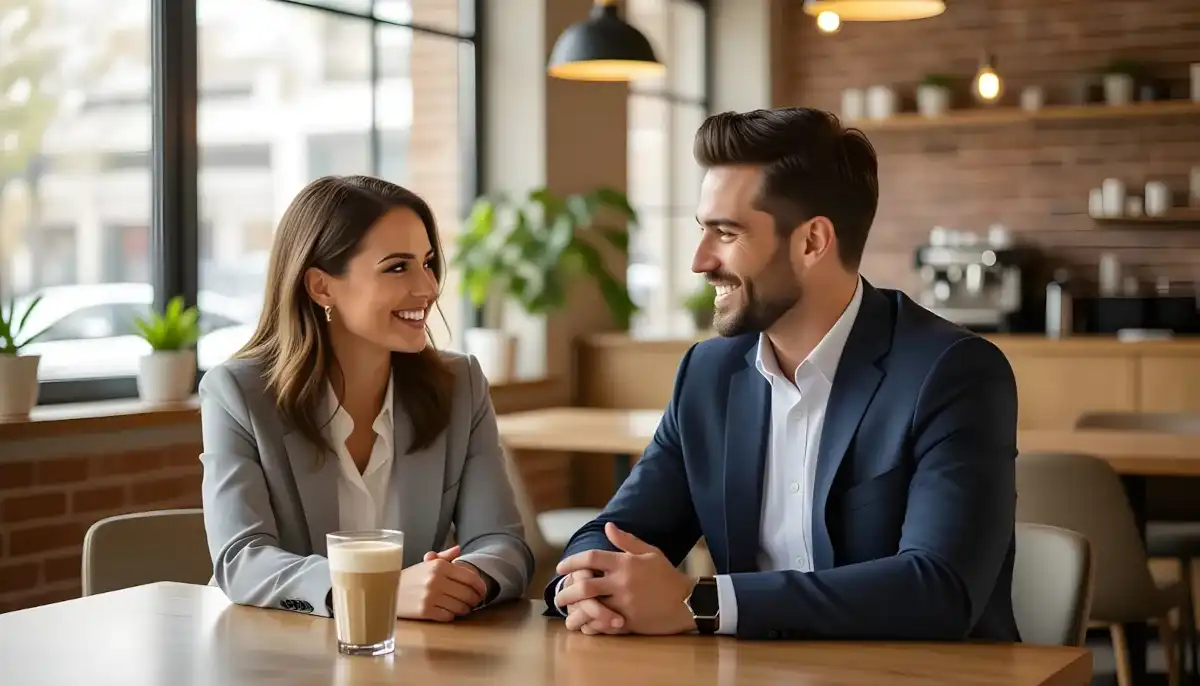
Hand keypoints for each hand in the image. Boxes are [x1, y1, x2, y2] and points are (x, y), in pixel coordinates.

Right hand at [396, 545, 488, 621]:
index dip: (480, 586)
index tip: (483, 592)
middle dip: (475, 600)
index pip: (470, 577)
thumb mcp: (426, 564)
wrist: (387, 591)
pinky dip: (452, 615)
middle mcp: (436, 580)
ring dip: (465, 609)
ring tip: (464, 608)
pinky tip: (450, 612)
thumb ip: (445, 556)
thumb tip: (459, 549)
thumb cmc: (410, 578)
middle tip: (475, 602)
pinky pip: (448, 616)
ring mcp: (430, 597)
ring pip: (460, 607)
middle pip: (467, 594)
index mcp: (439, 566)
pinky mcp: (425, 611)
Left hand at [554, 523, 695, 635]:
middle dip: (566, 591)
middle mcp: (622, 583)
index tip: (560, 568)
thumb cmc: (668, 576)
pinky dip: (592, 626)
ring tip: (567, 614)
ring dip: (575, 612)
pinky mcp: (630, 622)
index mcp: (625, 564)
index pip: (591, 559)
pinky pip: (604, 625)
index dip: (571, 562)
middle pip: (585, 585)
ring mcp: (625, 604)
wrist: (689, 602)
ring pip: (591, 608)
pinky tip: (584, 626)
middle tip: (558, 595)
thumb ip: (627, 541)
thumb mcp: (650, 552)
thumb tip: (607, 527)